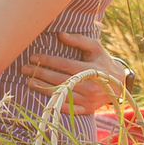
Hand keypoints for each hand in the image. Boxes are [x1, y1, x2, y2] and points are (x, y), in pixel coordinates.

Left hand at [19, 30, 133, 112]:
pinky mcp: (86, 109)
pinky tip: (40, 96)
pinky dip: (54, 103)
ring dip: (42, 88)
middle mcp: (90, 86)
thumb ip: (79, 40)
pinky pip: (67, 107)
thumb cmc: (103, 61)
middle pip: (60, 80)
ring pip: (61, 94)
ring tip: (28, 81)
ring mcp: (88, 100)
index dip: (48, 61)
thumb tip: (60, 35)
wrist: (119, 84)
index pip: (64, 65)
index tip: (33, 57)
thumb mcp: (95, 47)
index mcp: (92, 70)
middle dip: (40, 74)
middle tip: (24, 69)